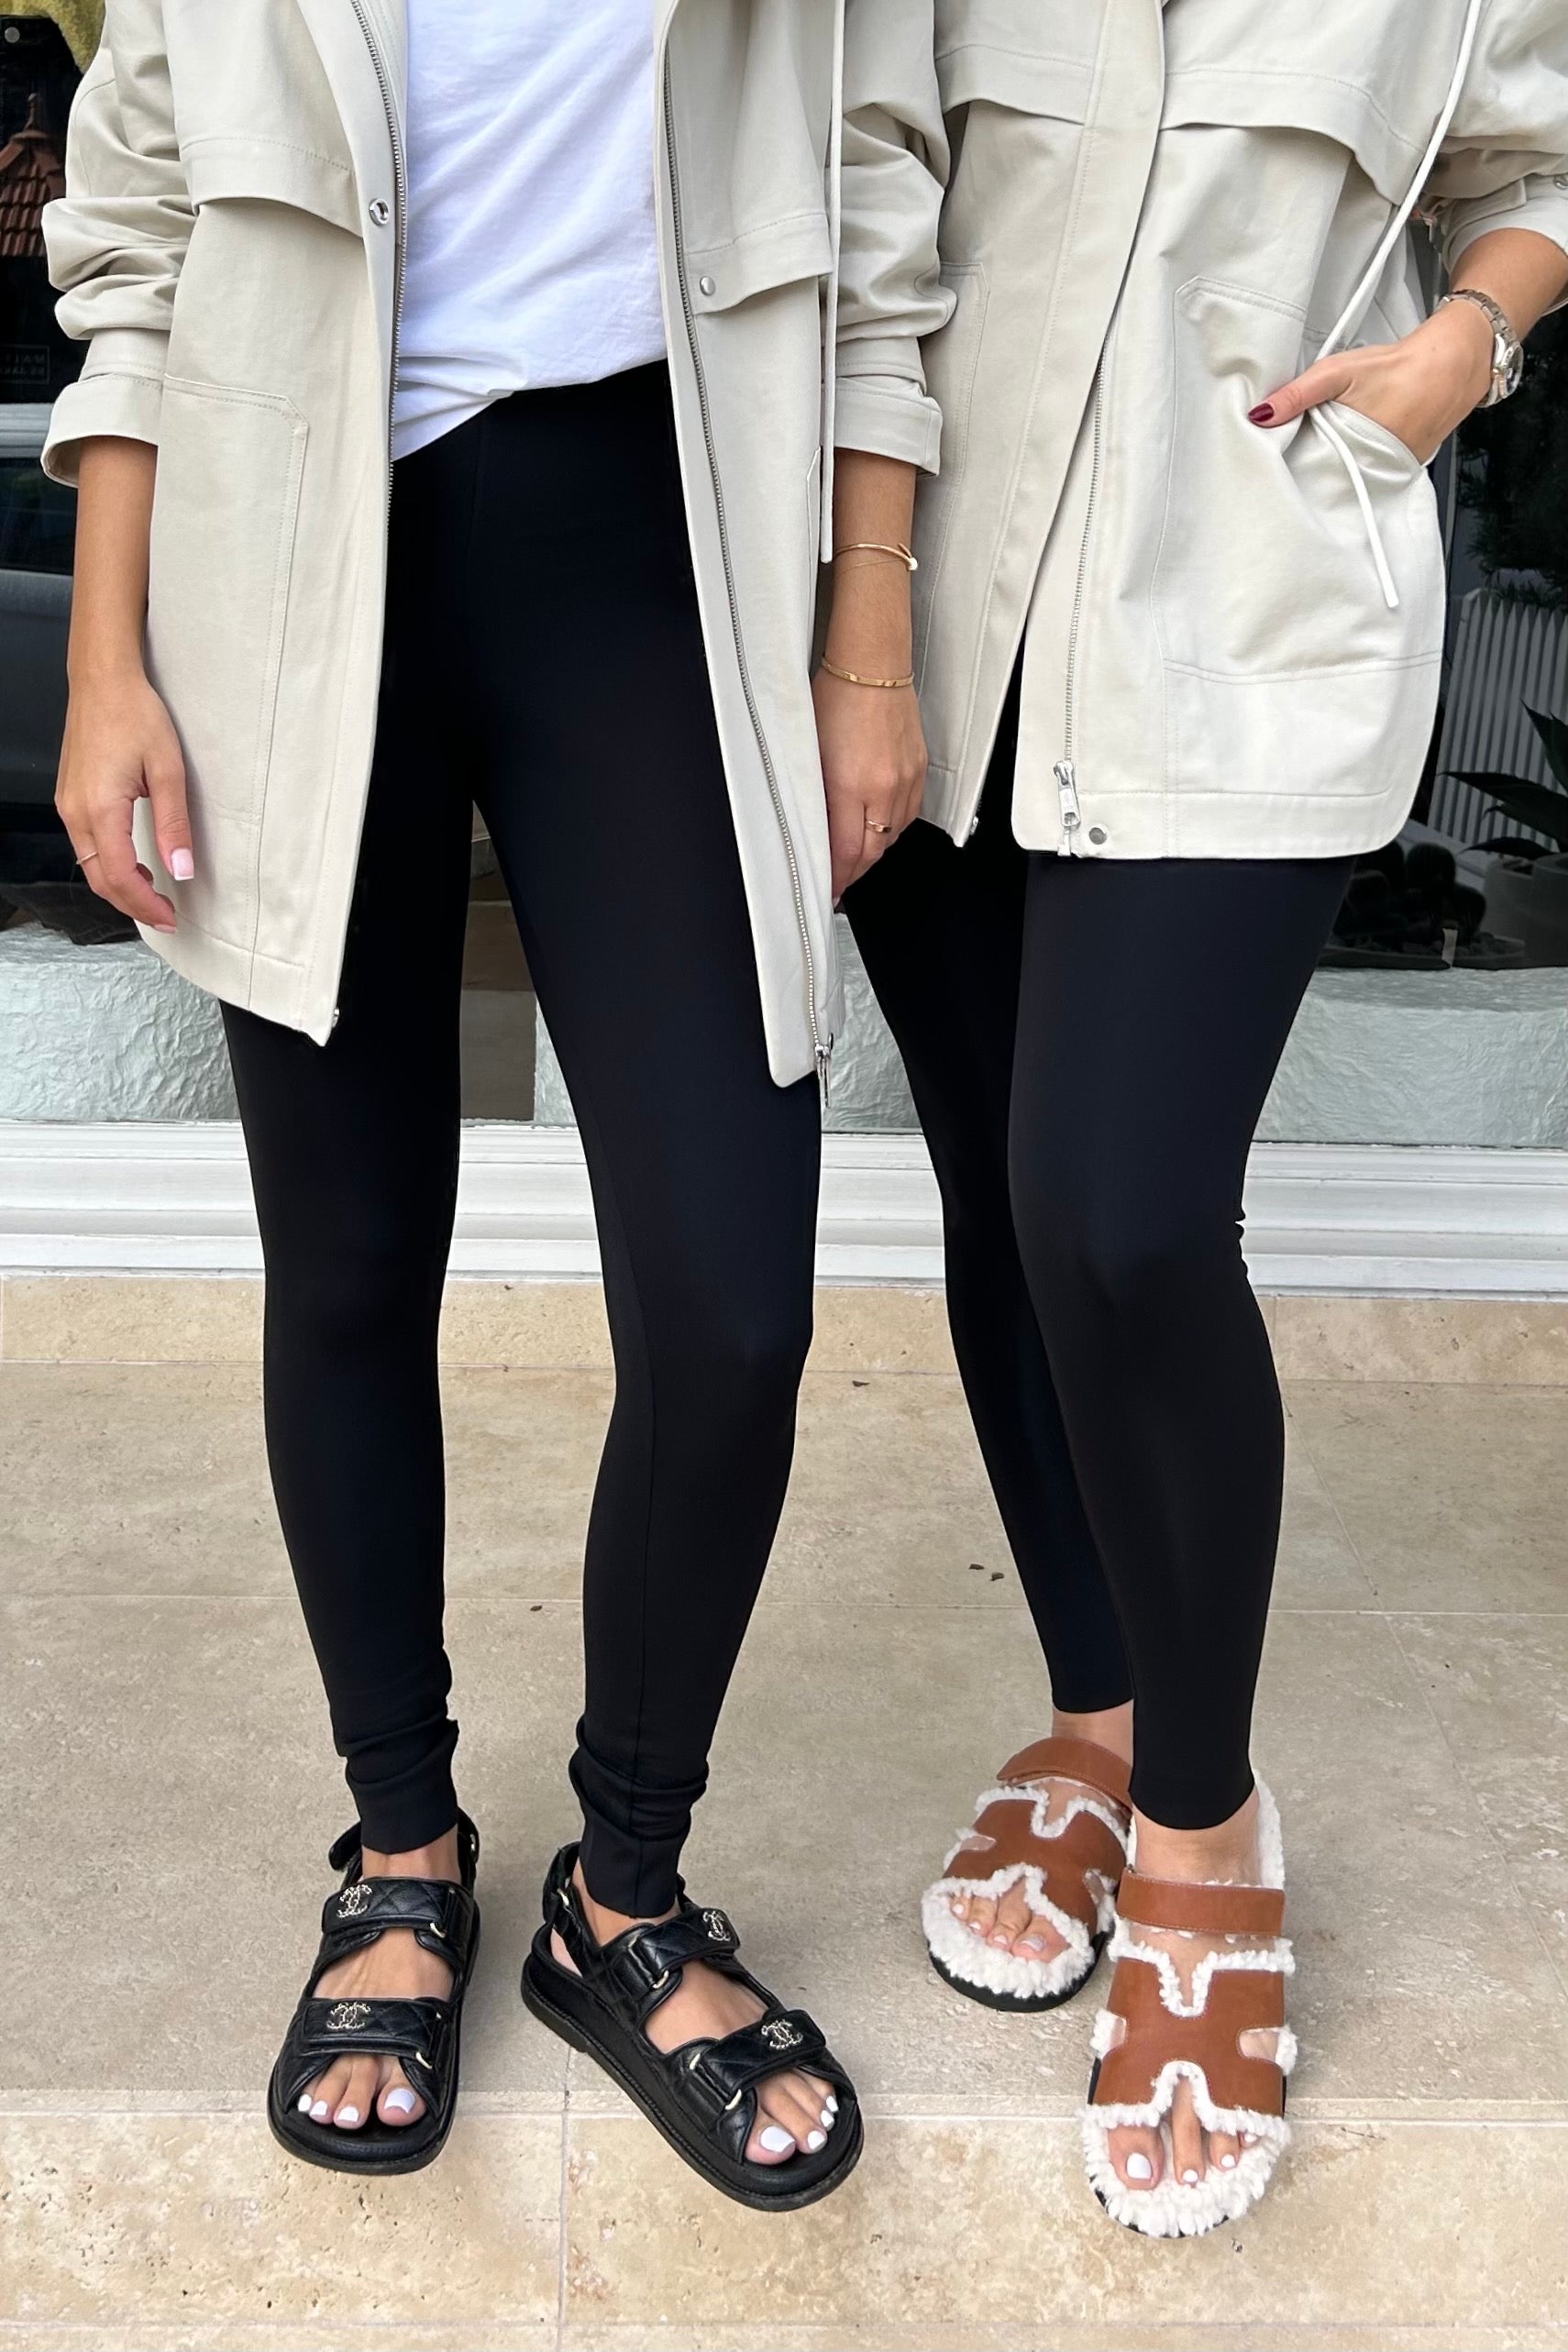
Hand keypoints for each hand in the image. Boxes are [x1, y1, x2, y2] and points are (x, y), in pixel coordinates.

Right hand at [56, 665, 191, 932]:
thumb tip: (180, 870)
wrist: (103, 681)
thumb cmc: (135, 715)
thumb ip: (174, 824)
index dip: (145, 905)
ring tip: (153, 895)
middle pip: (99, 879)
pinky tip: (134, 865)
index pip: (121, 877)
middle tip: (165, 915)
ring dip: (120, 886)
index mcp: (100, 809)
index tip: (171, 918)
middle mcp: (75, 812)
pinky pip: (86, 845)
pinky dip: (109, 865)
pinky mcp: (70, 798)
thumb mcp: (168, 770)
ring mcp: (68, 805)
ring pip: (90, 865)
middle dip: (132, 904)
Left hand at [813, 667, 927, 900]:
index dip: (838, 878)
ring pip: (893, 835)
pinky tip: (879, 828)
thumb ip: (818, 797)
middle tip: (840, 882)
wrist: (872, 666)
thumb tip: (818, 831)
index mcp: (853, 785)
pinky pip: (909, 813)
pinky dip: (892, 828)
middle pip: (874, 851)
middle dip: (855, 872)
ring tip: (856, 858)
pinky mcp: (919, 769)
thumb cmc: (837, 698)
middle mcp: (885, 788)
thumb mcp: (812, 753)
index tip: (830, 888)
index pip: (848, 852)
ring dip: (873, 852)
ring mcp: (907, 779)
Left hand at [1250, 298, 1495, 465]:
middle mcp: (1369, 471)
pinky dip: (1359, 464)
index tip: (1273, 463)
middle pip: (1327, 479)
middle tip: (1293, 458)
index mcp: (1349, 452)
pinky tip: (1353, 450)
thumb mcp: (1337, 373)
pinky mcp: (1402, 470)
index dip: (1291, 468)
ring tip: (1325, 452)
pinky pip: (1371, 472)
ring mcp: (1388, 474)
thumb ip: (1297, 394)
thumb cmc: (1393, 368)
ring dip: (1334, 469)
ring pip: (1349, 477)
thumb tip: (1258, 415)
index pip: (1307, 473)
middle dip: (1310, 471)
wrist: (1450, 366)